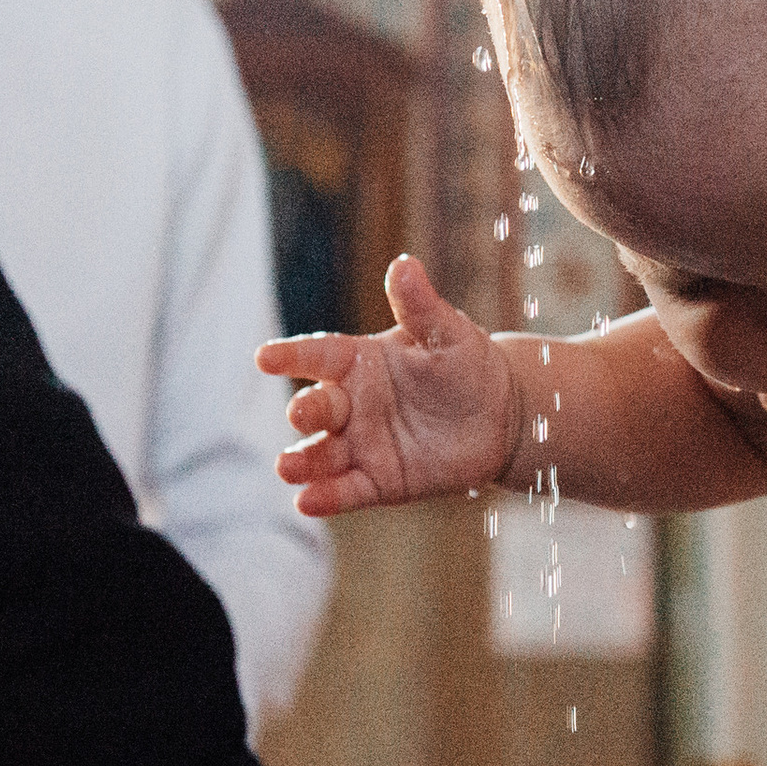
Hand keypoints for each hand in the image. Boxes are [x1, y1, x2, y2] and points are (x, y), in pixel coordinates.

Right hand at [257, 254, 520, 518]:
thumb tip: (403, 264)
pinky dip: (326, 497)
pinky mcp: (378, 481)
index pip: (319, 354)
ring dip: (301, 461)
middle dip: (304, 411)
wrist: (502, 416)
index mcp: (360, 361)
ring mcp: (361, 444)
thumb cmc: (469, 365)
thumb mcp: (448, 333)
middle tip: (299, 414)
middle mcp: (351, 403)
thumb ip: (420, 306)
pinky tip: (307, 501)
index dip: (291, 355)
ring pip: (321, 454)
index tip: (264, 357)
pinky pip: (347, 490)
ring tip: (287, 468)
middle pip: (317, 407)